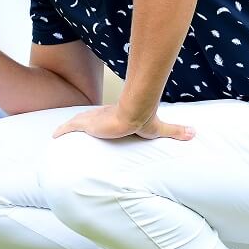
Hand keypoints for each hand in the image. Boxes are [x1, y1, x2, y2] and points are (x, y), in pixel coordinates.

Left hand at [53, 104, 195, 140]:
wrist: (136, 113)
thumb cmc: (145, 120)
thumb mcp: (160, 129)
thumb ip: (176, 131)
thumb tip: (195, 133)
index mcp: (116, 115)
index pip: (106, 117)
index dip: (100, 121)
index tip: (98, 125)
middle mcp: (103, 115)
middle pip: (90, 118)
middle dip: (82, 122)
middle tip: (75, 129)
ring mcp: (94, 119)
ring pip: (78, 121)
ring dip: (70, 126)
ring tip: (60, 134)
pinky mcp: (87, 124)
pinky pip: (70, 127)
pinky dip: (61, 131)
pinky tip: (53, 136)